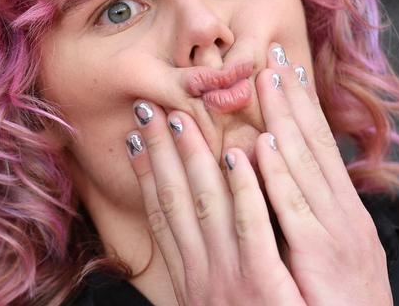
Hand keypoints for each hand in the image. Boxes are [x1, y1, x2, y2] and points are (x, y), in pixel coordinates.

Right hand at [126, 98, 304, 304]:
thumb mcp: (214, 301)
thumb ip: (203, 267)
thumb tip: (189, 231)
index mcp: (190, 277)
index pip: (162, 215)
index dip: (147, 175)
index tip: (136, 140)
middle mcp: (201, 273)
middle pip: (175, 201)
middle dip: (161, 155)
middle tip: (150, 112)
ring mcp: (230, 277)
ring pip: (206, 205)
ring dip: (193, 159)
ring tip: (183, 118)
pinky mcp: (263, 284)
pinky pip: (250, 226)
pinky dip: (243, 188)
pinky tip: (238, 154)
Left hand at [257, 42, 392, 304]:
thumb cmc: (345, 296)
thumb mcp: (335, 244)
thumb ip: (312, 209)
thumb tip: (286, 173)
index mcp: (343, 207)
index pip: (321, 144)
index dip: (303, 105)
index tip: (288, 71)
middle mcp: (341, 209)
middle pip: (313, 142)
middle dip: (293, 97)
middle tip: (275, 57)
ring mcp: (331, 228)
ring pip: (302, 163)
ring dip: (282, 119)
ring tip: (264, 82)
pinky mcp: (316, 254)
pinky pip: (292, 208)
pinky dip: (278, 175)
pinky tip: (261, 146)